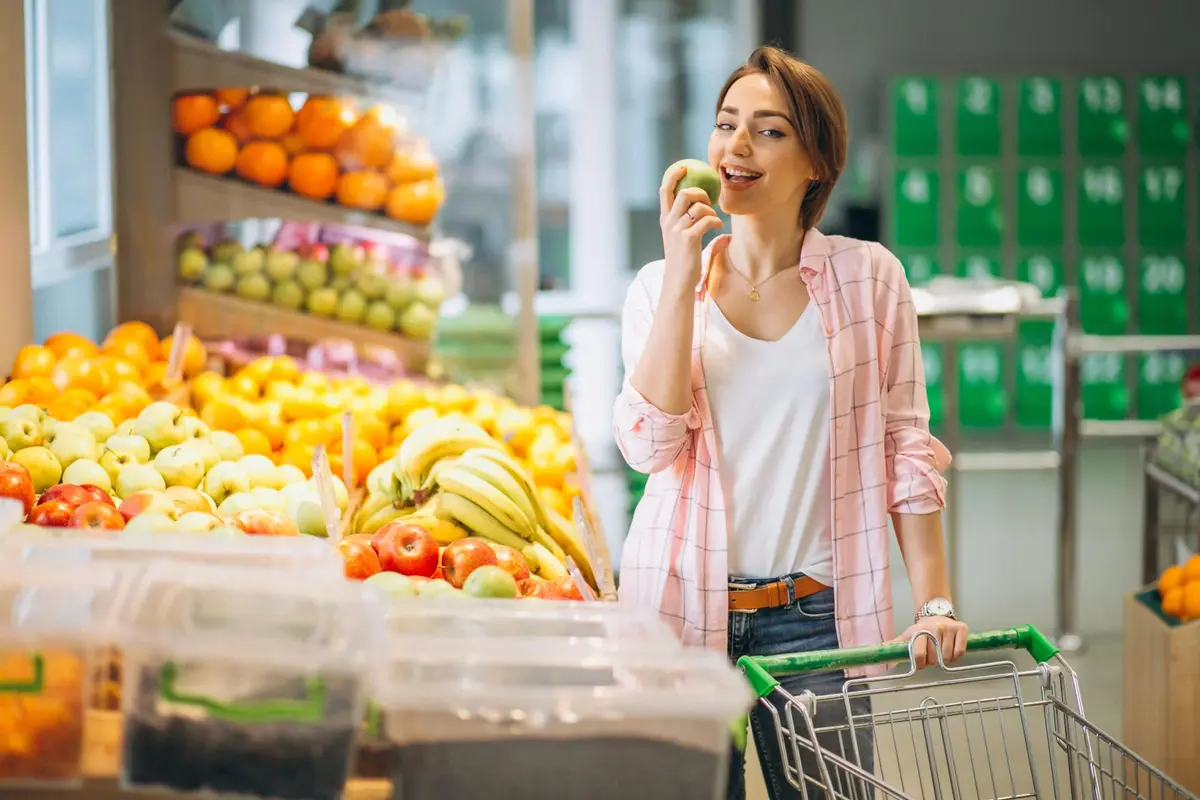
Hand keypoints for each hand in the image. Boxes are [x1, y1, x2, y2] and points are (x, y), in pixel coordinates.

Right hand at [659, 163, 722, 291]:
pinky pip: (708, 220)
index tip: (684, 167)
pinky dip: (716, 221)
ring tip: (714, 220)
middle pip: (685, 193)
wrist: (678, 280)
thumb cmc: (681, 258)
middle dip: (701, 193)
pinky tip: (718, 228)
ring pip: (699, 206)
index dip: (674, 175)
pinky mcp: (689, 239)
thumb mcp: (676, 236)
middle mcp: (669, 222)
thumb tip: (696, 203)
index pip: (665, 190)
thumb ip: (681, 220)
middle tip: (708, 203)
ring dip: (711, 210)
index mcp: (665, 219)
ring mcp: (678, 230)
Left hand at [891, 616, 967, 668]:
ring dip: (944, 660)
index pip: (919, 655)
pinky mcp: (961, 628)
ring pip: (948, 657)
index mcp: (920, 630)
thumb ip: (894, 645)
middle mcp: (935, 628)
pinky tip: (950, 650)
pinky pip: (960, 652)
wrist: (935, 615)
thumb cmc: (921, 629)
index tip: (921, 663)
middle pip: (935, 659)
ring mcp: (949, 628)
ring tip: (940, 651)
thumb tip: (880, 652)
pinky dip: (955, 656)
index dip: (920, 664)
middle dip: (932, 661)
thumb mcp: (906, 635)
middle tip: (931, 654)